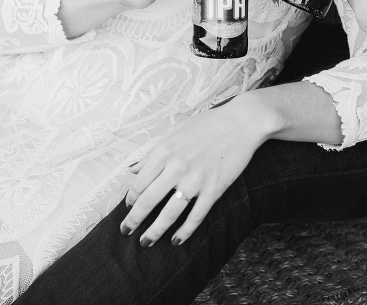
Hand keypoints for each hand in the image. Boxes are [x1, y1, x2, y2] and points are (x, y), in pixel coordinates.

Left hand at [120, 94, 278, 246]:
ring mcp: (196, 180)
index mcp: (164, 151)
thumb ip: (152, 153)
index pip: (139, 183)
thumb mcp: (174, 132)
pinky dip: (184, 231)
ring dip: (154, 231)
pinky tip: (176, 240)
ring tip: (146, 242)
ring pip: (169, 213)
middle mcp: (177, 167)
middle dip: (134, 220)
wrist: (241, 123)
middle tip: (125, 231)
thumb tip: (132, 169)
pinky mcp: (214, 189)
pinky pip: (196, 216)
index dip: (130, 200)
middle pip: (148, 201)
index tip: (127, 209)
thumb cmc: (206, 125)